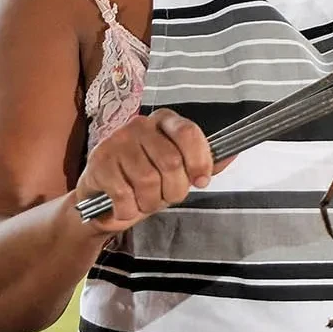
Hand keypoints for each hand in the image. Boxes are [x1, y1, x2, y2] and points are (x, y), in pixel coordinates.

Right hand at [72, 110, 228, 233]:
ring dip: (151, 202)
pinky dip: (129, 209)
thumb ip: (204, 163)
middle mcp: (140, 125)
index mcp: (165, 122)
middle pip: (171, 162)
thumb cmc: (146, 181)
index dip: (199, 161)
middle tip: (168, 197)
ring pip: (148, 180)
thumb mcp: (179, 172)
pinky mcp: (99, 162)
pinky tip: (126, 207)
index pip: (189, 133)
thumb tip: (233, 152)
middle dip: (175, 190)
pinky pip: (124, 193)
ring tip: (146, 202)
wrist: (103, 199)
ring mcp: (116, 141)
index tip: (201, 181)